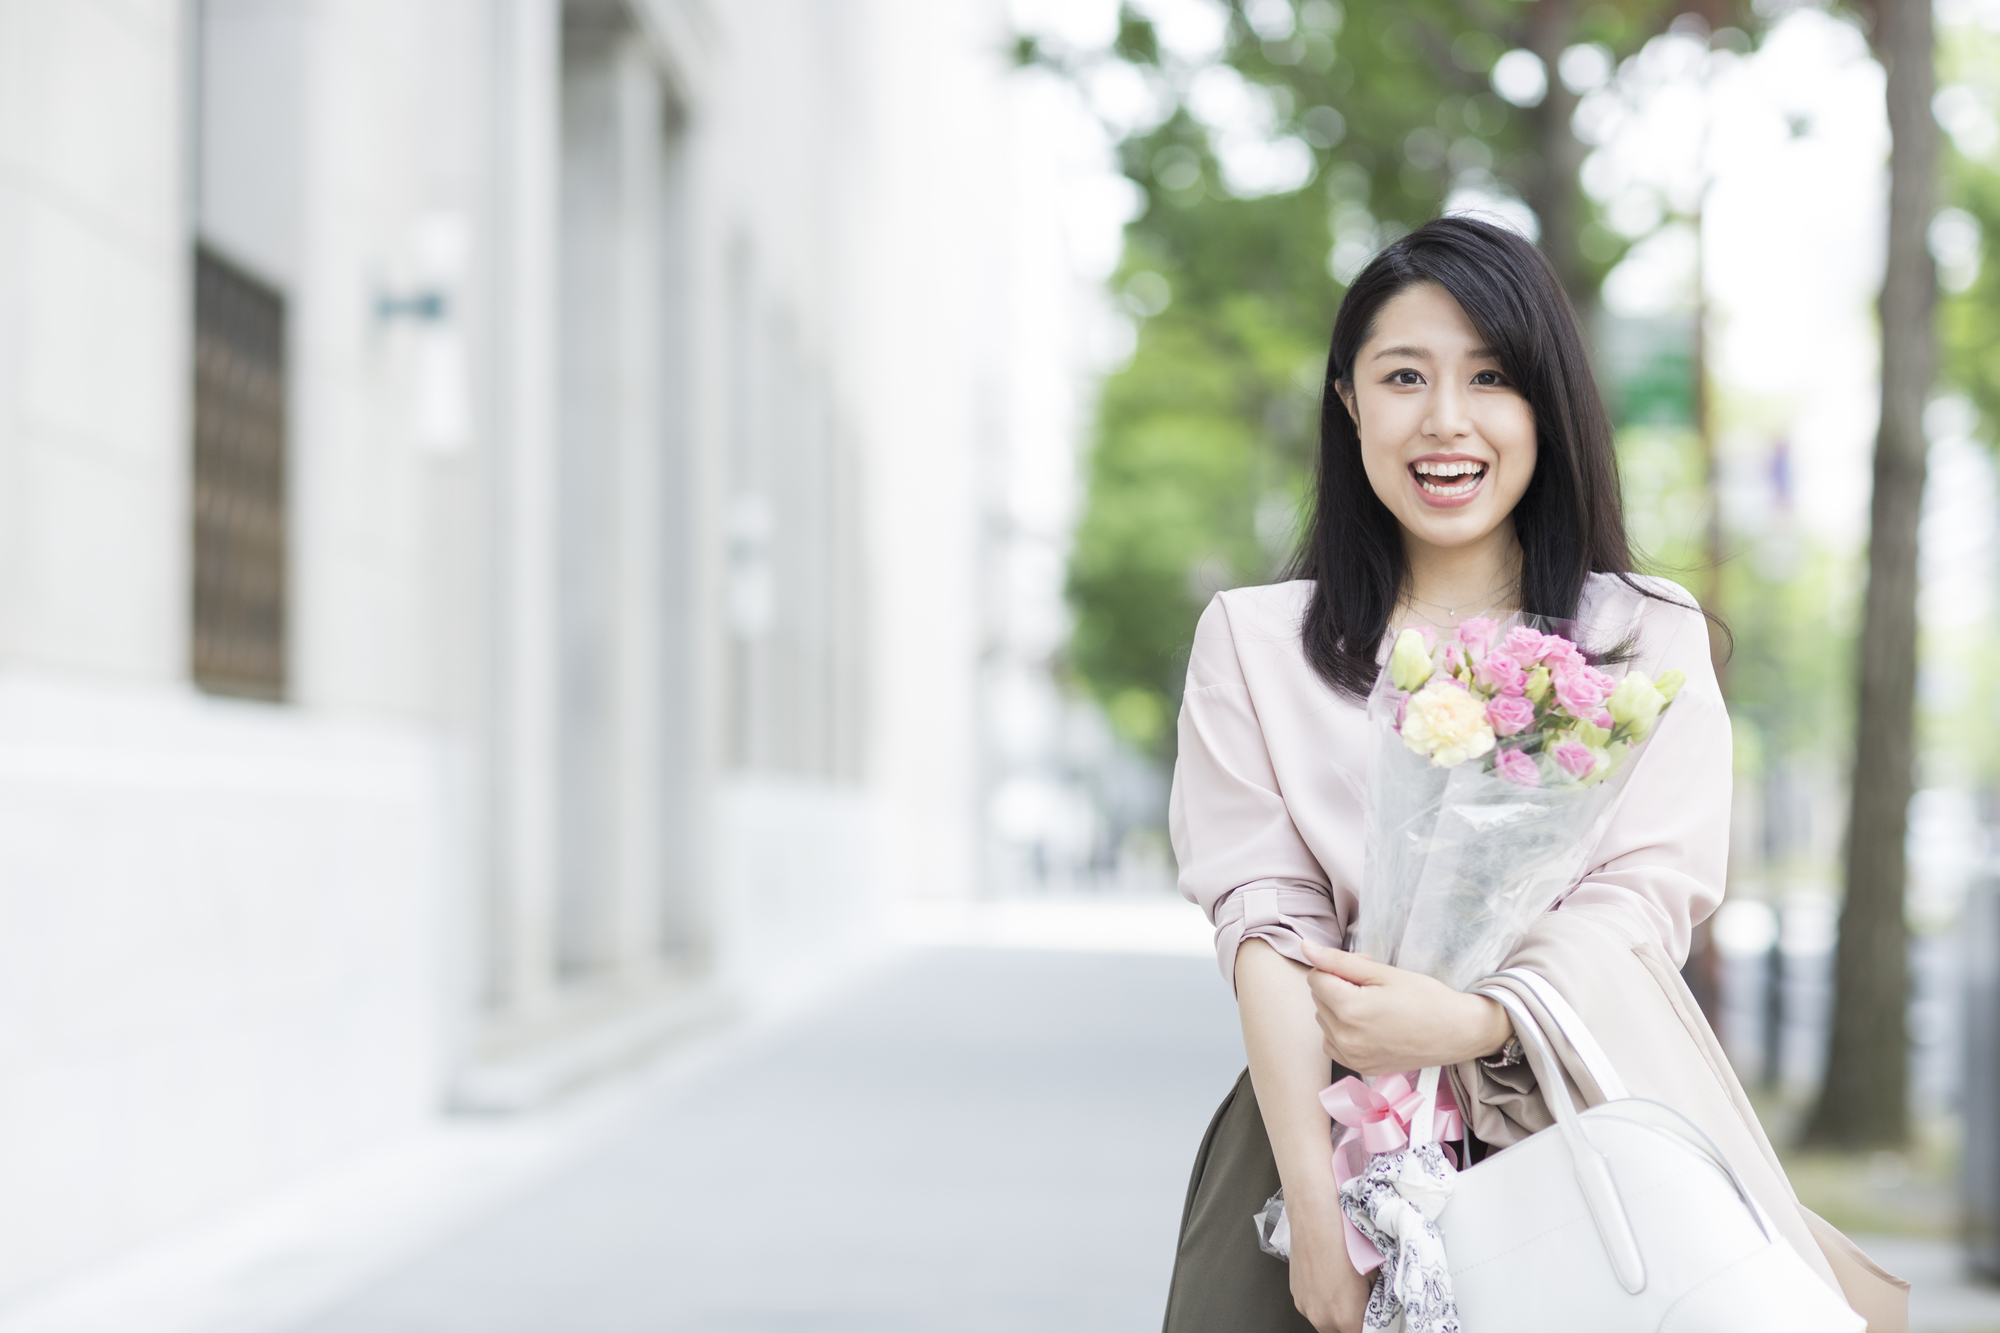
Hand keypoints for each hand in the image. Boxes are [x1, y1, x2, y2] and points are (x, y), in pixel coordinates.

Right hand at [1284, 1186, 1371, 1332]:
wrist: (1315, 1215)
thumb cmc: (1343, 1239)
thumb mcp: (1374, 1273)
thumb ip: (1376, 1298)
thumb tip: (1378, 1303)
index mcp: (1346, 1318)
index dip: (1372, 1325)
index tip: (1375, 1315)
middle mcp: (1322, 1317)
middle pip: (1343, 1331)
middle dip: (1354, 1321)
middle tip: (1363, 1301)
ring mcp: (1305, 1306)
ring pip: (1326, 1320)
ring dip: (1337, 1311)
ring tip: (1345, 1286)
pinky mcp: (1296, 1293)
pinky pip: (1313, 1306)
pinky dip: (1323, 1299)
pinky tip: (1330, 1277)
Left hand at [1301, 941, 1510, 1075]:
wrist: (1458, 1033)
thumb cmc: (1427, 999)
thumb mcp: (1384, 972)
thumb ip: (1340, 961)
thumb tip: (1306, 948)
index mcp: (1350, 1010)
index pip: (1316, 978)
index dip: (1338, 966)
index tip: (1364, 966)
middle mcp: (1345, 1038)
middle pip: (1319, 999)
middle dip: (1338, 985)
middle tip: (1373, 983)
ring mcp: (1352, 1057)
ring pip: (1323, 1020)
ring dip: (1338, 1007)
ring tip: (1373, 1003)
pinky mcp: (1360, 1068)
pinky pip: (1333, 1043)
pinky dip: (1341, 1030)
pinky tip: (1366, 1024)